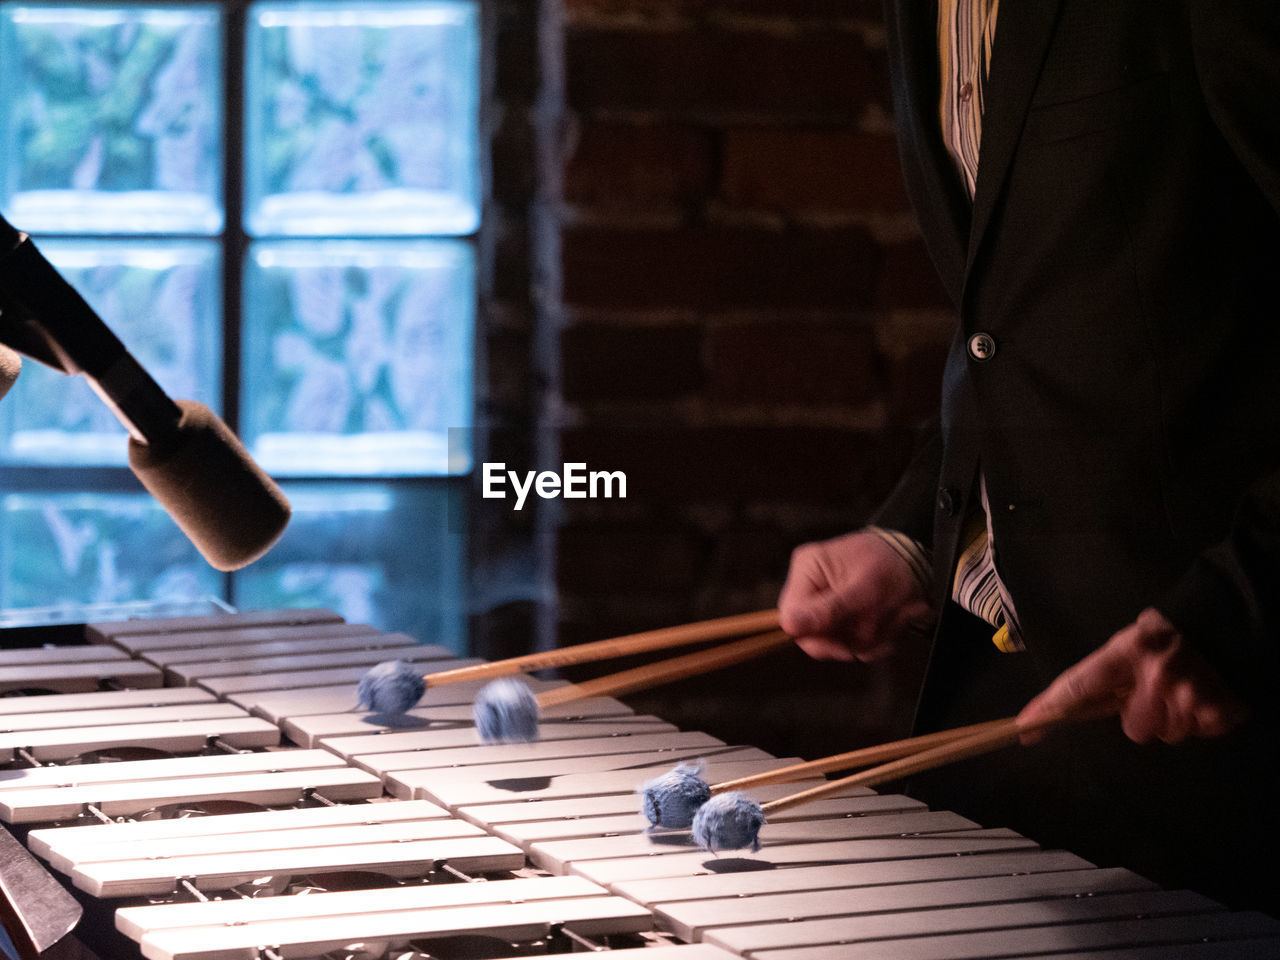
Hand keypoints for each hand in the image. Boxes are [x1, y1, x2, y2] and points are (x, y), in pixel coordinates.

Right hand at [778, 529, 933, 662]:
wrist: (917, 565)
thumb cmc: (891, 566)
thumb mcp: (864, 589)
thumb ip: (829, 610)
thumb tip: (789, 626)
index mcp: (807, 570)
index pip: (790, 617)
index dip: (814, 636)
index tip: (844, 643)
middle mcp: (809, 588)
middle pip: (810, 636)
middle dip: (846, 640)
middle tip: (875, 627)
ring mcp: (824, 606)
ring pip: (834, 645)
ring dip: (865, 641)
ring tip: (888, 620)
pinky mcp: (840, 620)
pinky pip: (850, 646)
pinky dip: (873, 643)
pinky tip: (888, 625)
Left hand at [1017, 607, 1246, 744]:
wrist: (1222, 622)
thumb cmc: (1166, 634)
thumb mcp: (1128, 643)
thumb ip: (1106, 675)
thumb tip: (1072, 707)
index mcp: (1125, 653)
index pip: (1077, 685)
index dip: (1049, 708)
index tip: (1024, 729)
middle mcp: (1155, 677)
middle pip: (1133, 728)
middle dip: (1141, 715)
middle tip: (1156, 689)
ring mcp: (1188, 697)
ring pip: (1164, 734)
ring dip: (1170, 718)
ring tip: (1182, 689)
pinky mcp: (1218, 713)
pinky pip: (1194, 735)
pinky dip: (1198, 721)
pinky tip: (1202, 696)